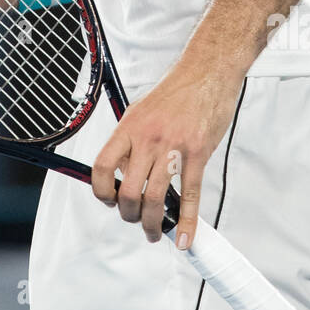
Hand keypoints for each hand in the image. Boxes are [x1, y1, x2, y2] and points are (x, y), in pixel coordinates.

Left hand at [91, 63, 243, 246]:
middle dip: (129, 215)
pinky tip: (185, 236)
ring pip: (155, 198)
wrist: (207, 73)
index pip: (102, 166)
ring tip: (155, 232)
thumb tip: (124, 171)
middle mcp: (147, 138)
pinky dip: (188, 221)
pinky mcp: (197, 153)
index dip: (102, 191)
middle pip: (128, 190)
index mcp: (129, 127)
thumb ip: (131, 141)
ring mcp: (173, 147)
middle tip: (136, 221)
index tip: (109, 201)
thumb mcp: (141, 111)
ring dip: (152, 223)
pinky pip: (190, 195)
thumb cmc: (176, 93)